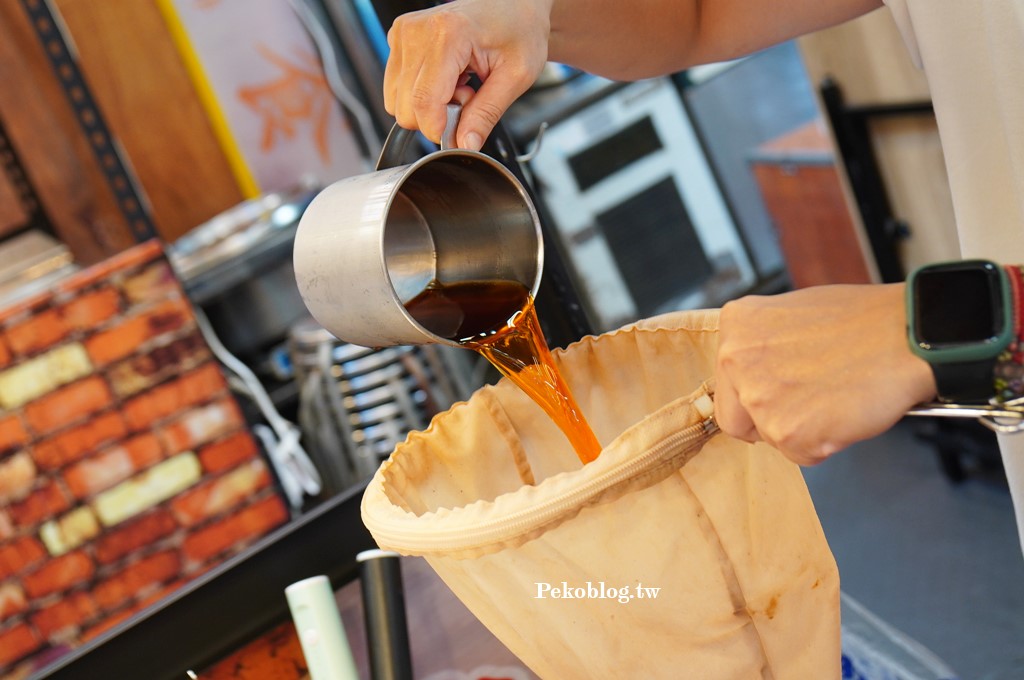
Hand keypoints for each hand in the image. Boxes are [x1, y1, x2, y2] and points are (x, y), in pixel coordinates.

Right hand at [384, 0, 552, 149]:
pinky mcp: (398, 38)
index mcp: (447, 35)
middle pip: (405, 107)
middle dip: (437, 116)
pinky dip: (421, 92)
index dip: (439, 129)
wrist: (514, 4)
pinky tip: (448, 77)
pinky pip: (397, 87)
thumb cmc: (519, 28)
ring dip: (428, 106)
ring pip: (396, 101)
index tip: (460, 133)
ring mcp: (403, 33)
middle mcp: (417, 31)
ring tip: (460, 85)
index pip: (424, 102)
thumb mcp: (515, 76)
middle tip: (469, 97)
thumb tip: (465, 145)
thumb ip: (487, 114)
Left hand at [715, 283, 936, 465]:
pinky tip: (844, 412)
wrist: (909, 336)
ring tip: (835, 397)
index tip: (778, 394)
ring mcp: (759, 398)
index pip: (725, 383)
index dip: (753, 395)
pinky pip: (800, 455)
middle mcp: (735, 360)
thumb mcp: (791, 314)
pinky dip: (825, 443)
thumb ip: (763, 344)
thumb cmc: (864, 322)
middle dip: (769, 420)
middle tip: (808, 405)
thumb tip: (756, 372)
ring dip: (802, 430)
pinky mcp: (787, 432)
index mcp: (736, 326)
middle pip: (735, 420)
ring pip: (770, 438)